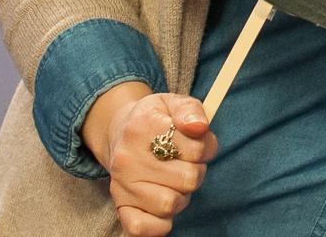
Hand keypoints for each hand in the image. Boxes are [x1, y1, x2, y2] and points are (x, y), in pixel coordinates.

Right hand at [82, 84, 218, 236]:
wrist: (120, 131)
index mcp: (142, 126)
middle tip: (186, 163)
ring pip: (170, 204)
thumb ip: (191, 110)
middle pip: (188, 179)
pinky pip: (142, 228)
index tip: (197, 143)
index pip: (196, 148)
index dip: (205, 148)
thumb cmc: (156, 119)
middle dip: (196, 172)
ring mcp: (121, 185)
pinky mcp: (120, 206)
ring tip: (174, 181)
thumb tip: (199, 127)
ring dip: (181, 196)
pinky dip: (159, 224)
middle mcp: (127, 158)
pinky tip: (163, 207)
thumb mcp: (174, 102)